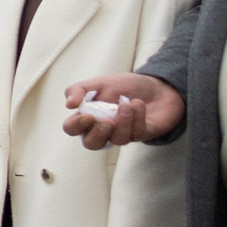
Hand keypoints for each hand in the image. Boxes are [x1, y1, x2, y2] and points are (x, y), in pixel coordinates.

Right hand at [61, 74, 182, 148]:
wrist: (157, 86)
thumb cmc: (126, 86)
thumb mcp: (100, 82)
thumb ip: (80, 89)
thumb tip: (68, 104)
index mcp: (89, 116)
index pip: (72, 129)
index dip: (76, 126)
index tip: (88, 115)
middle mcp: (104, 129)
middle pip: (92, 144)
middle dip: (99, 134)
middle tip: (108, 120)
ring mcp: (123, 133)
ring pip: (117, 140)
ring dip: (123, 121)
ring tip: (129, 103)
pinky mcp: (142, 134)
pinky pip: (137, 133)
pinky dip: (137, 116)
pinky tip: (138, 103)